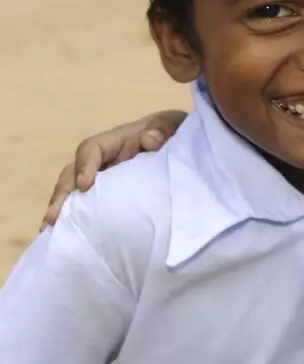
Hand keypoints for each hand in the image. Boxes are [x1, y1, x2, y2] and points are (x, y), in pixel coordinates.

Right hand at [43, 109, 187, 226]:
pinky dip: (78, 220)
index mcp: (120, 140)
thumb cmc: (179, 133)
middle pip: (74, 173)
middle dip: (62, 194)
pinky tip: (70, 239)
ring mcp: (107, 180)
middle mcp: (107, 161)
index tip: (84, 185)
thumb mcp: (176, 124)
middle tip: (53, 217)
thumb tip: (149, 140)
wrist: (191, 149)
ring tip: (51, 231)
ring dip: (63, 210)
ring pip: (76, 193)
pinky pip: (90, 207)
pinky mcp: (112, 198)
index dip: (85, 165)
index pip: (92, 148)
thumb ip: (164, 128)